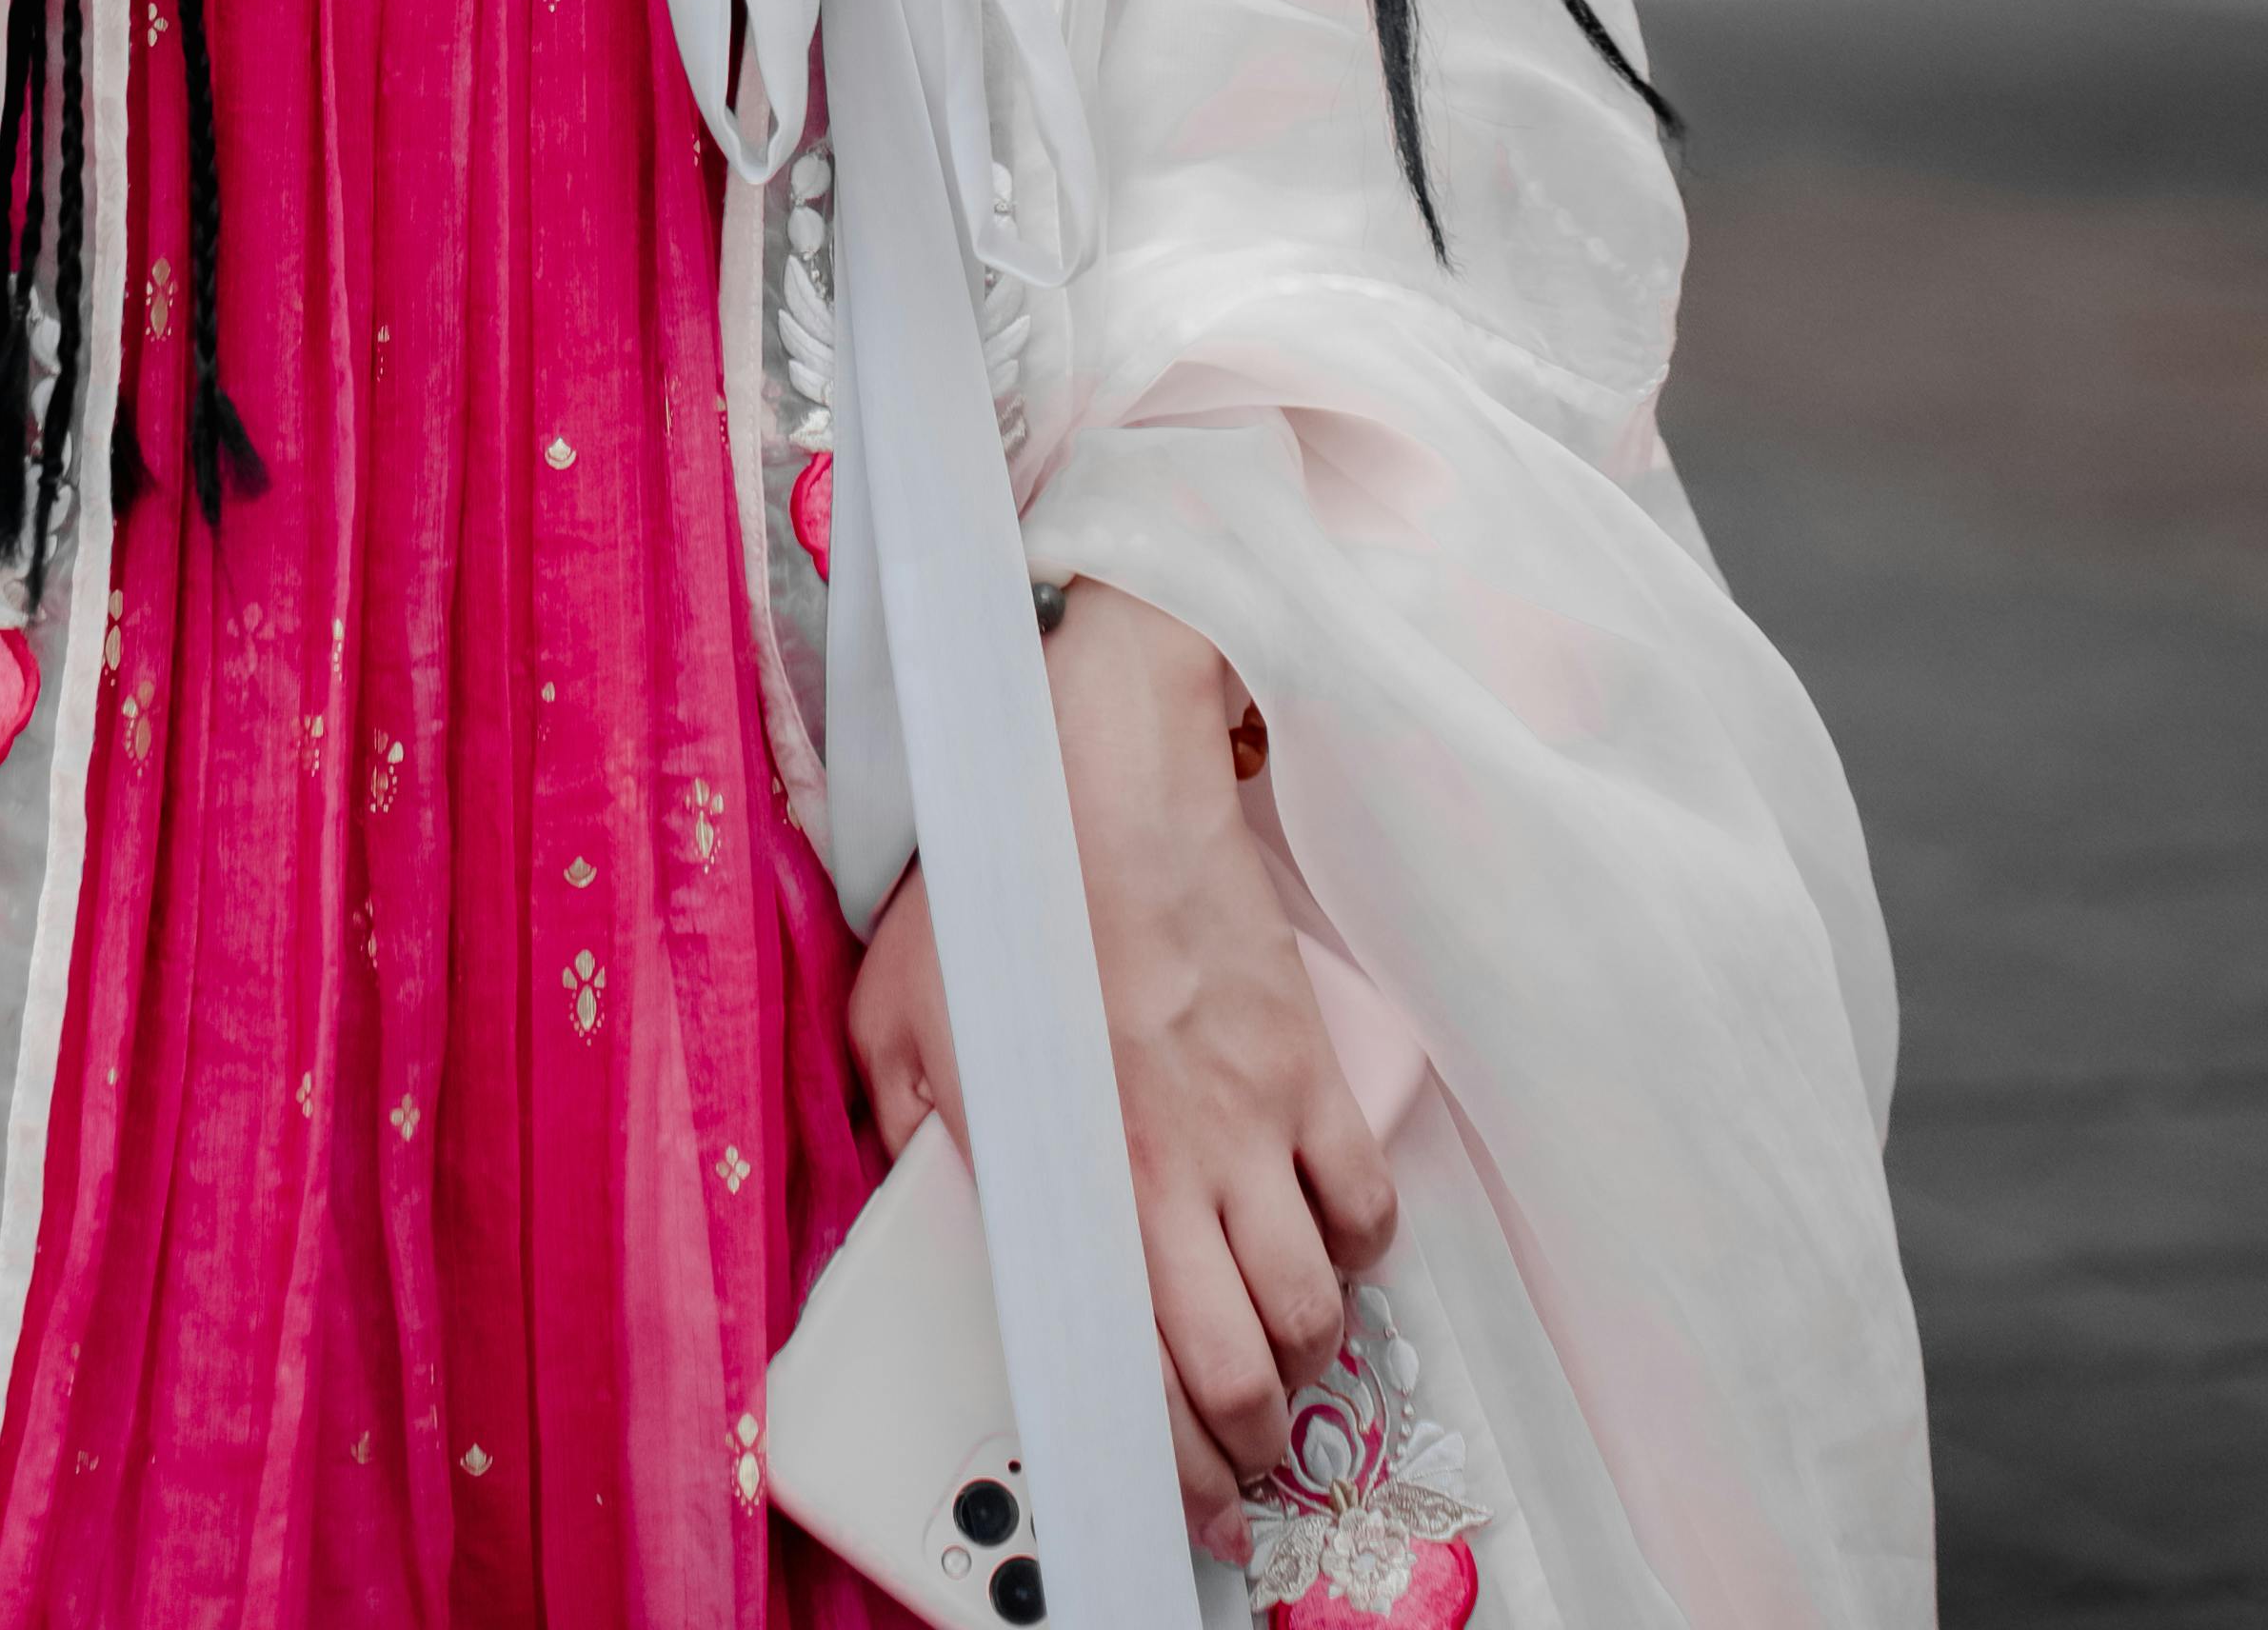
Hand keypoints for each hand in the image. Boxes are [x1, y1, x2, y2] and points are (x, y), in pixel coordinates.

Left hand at [848, 586, 1392, 1556]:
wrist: (1103, 766)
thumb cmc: (996, 881)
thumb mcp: (901, 1008)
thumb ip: (907, 1118)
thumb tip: (923, 1198)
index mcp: (1070, 1166)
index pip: (1131, 1367)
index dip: (1166, 1461)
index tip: (1179, 1500)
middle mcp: (1171, 1164)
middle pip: (1247, 1369)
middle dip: (1249, 1443)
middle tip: (1239, 1455)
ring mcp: (1252, 1117)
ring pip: (1318, 1307)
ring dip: (1304, 1355)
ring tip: (1277, 1349)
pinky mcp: (1308, 1062)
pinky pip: (1366, 1204)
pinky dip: (1357, 1253)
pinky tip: (1324, 1244)